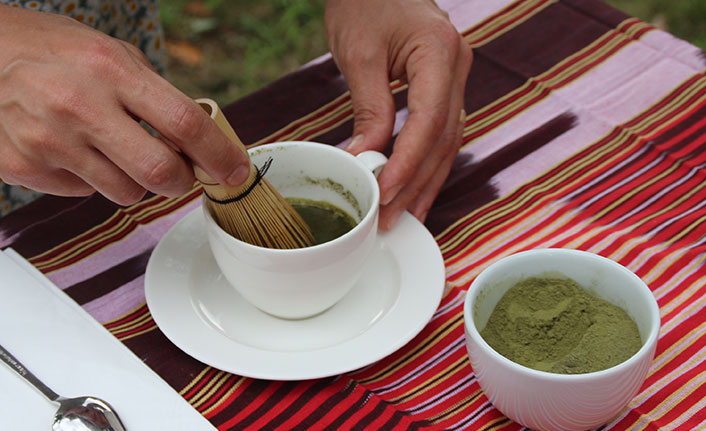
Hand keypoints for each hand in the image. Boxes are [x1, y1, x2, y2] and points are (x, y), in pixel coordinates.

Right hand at [0, 5, 249, 205]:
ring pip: (127, 193)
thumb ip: (159, 97)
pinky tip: (74, 149)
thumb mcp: (114, 56)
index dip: (219, 155)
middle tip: (178, 171)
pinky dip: (91, 179)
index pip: (185, 123)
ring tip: (111, 148)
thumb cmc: (58, 53)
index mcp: (111, 70)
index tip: (237, 172)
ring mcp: (49, 140)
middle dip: (181, 181)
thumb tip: (204, 143)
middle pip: (161, 173)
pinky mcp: (24, 166)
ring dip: (135, 180)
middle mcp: (80, 106)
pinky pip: (85, 195)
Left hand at [325, 0, 471, 229]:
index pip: (430, 120)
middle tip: (391, 218)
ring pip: (447, 141)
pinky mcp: (444, 87)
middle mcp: (458, 67)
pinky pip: (440, 133)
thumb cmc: (365, 2)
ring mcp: (455, 78)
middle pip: (443, 138)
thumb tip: (365, 158)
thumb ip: (369, 107)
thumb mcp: (360, 53)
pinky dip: (426, 163)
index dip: (408, 162)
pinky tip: (414, 188)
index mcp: (440, 51)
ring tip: (405, 216)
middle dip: (416, 182)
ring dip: (425, 181)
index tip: (385, 192)